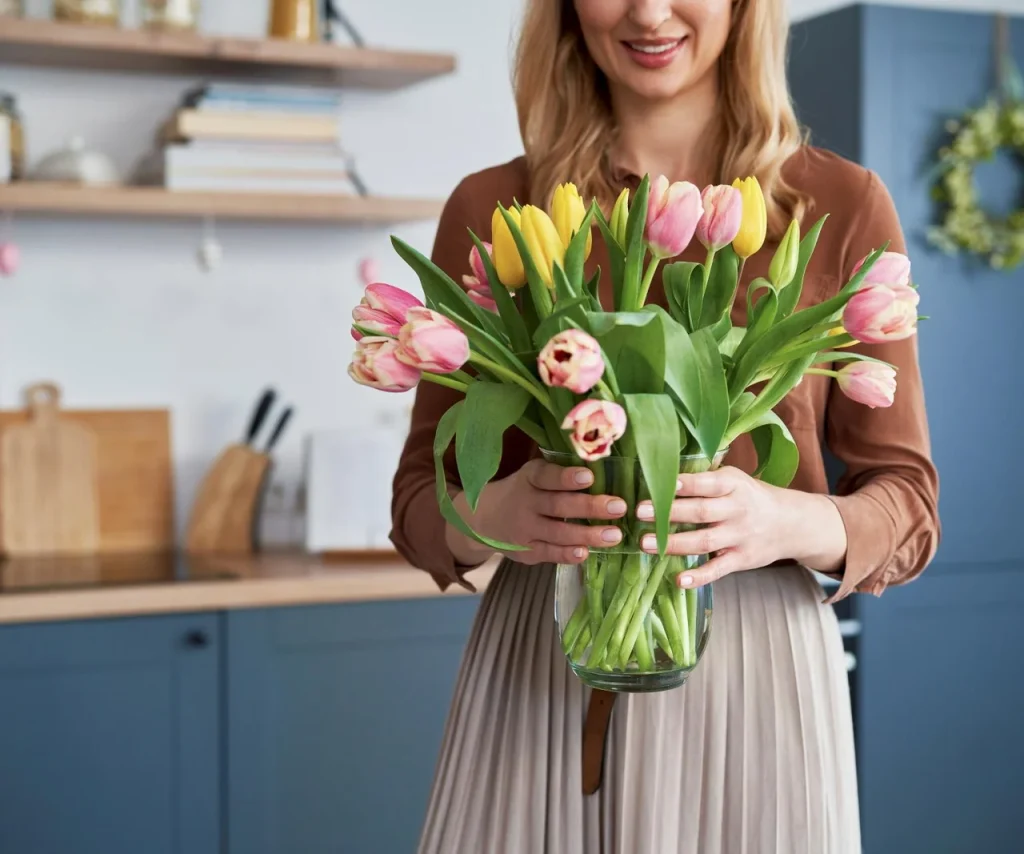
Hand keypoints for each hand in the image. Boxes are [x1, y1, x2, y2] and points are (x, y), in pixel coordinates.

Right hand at [446, 459, 626, 566]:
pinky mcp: (527, 551)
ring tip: (614, 535)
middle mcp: (526, 503)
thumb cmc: (524, 491)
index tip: (589, 477)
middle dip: (590, 507)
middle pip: (558, 506)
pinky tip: (586, 553)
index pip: (546, 477)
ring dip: (588, 535)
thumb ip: (560, 474)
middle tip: (619, 506)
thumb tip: (604, 468)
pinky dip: (567, 555)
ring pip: (558, 533)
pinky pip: (549, 553)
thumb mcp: (533, 475)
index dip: (566, 478)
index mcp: (529, 479)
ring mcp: (525, 530)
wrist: (484, 518)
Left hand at [635, 465, 847, 587]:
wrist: (791, 523)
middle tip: (640, 512)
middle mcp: (738, 510)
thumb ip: (704, 479)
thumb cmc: (750, 497)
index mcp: (734, 485)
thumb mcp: (734, 479)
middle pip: (702, 512)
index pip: (708, 484)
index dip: (685, 484)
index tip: (661, 484)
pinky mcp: (742, 560)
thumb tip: (662, 472)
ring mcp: (740, 536)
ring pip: (705, 541)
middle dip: (670, 513)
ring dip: (674, 544)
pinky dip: (698, 576)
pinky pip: (718, 570)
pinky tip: (678, 580)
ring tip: (646, 543)